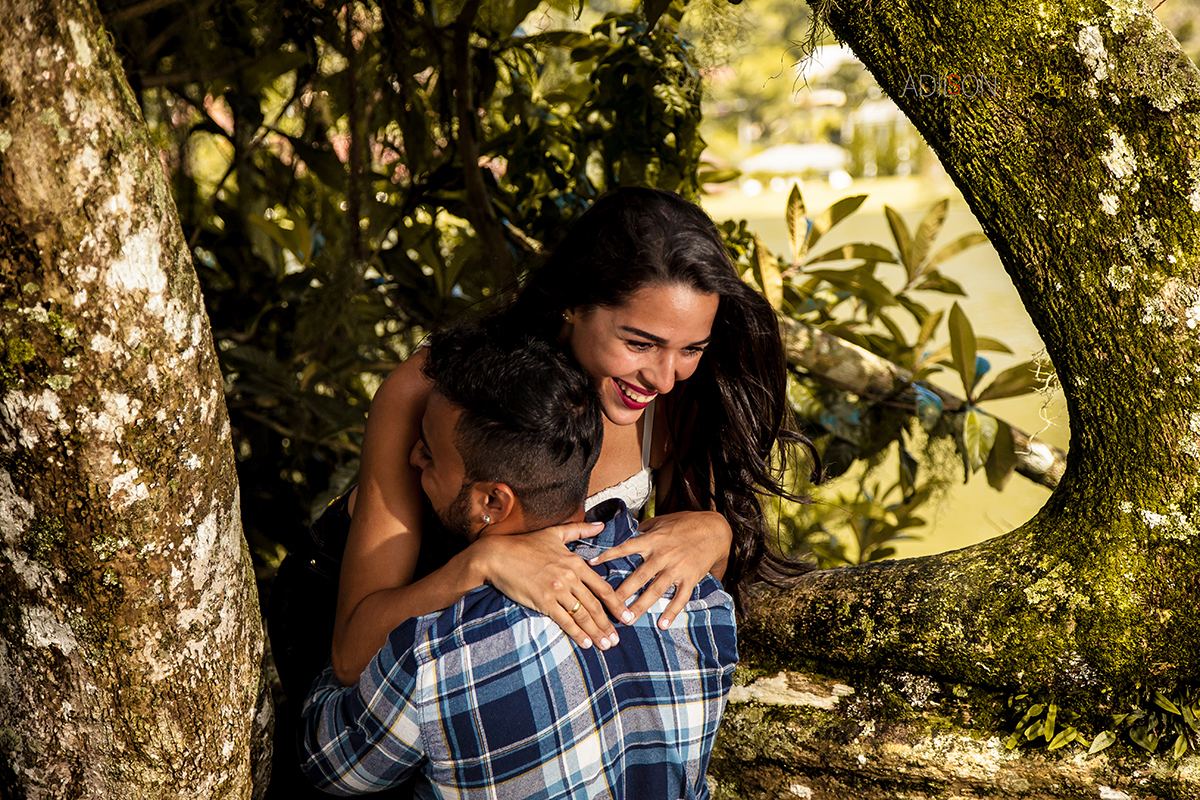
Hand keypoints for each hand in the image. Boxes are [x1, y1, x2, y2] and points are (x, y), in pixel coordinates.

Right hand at [473, 522, 628, 650]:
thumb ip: (580, 530)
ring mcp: (557, 590)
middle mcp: (569, 577)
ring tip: (606, 645)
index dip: (616, 604)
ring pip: (582, 615)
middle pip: (595, 605)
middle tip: (618, 639)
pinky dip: (577, 633)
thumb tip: (601, 525)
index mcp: (575, 562)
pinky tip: (586, 643)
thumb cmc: (524, 544)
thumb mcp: (554, 533)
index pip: (602, 587)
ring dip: (596, 632)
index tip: (626, 616)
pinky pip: (564, 620)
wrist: (497, 555)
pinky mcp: (543, 601)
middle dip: (608, 624)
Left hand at [587, 511, 730, 630]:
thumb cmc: (686, 523)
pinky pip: (680, 597)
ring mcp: (676, 568)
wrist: (714, 529)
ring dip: (642, 605)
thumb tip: (630, 532)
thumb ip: (645, 529)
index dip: (608, 555)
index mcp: (653, 540)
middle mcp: (662, 555)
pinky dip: (672, 612)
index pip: (626, 547)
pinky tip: (663, 624)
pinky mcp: (690, 578)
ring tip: (629, 619)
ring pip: (656, 590)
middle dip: (622, 592)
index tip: (592, 564)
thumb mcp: (662, 521)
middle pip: (639, 576)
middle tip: (608, 606)